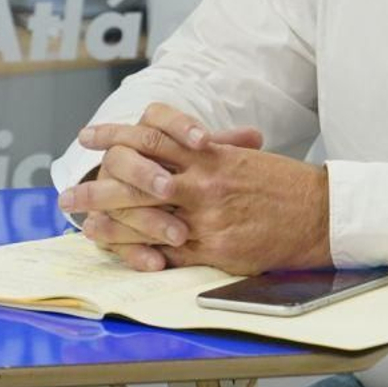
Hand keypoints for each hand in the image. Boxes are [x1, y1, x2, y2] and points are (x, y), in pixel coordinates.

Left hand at [76, 119, 331, 275]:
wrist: (318, 212)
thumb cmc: (285, 184)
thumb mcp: (247, 157)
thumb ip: (216, 150)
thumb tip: (193, 142)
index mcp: (209, 154)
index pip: (152, 136)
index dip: (115, 135)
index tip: (89, 137)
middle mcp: (202, 181)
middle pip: (137, 177)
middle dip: (97, 186)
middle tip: (68, 193)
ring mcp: (206, 216)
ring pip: (144, 216)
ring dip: (108, 222)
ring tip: (81, 224)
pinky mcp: (214, 247)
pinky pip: (168, 251)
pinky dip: (139, 252)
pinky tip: (118, 250)